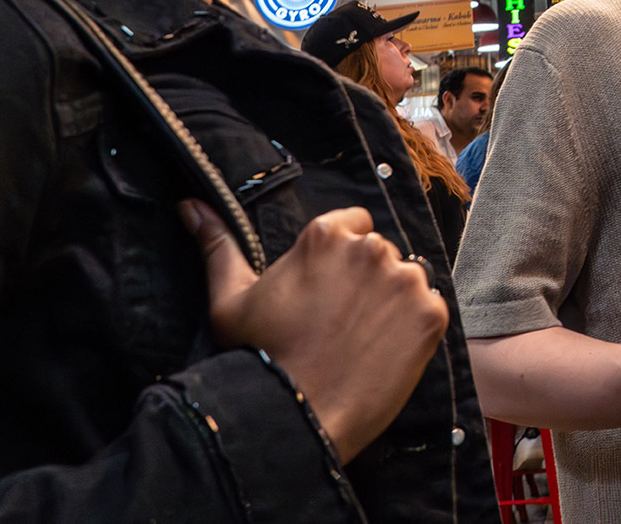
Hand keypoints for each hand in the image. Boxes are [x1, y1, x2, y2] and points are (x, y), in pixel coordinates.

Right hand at [183, 200, 447, 462]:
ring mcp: (405, 280)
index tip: (330, 286)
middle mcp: (371, 248)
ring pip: (407, 280)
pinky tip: (385, 351)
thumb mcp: (230, 300)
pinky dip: (414, 328)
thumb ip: (218, 245)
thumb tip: (190, 204)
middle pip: (380, 253)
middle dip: (366, 279)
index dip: (342, 256)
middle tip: (341, 321)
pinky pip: (430, 309)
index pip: (353, 224)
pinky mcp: (431, 313)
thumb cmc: (260, 357)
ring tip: (362, 339)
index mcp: (326, 235)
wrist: (299, 415)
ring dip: (392, 302)